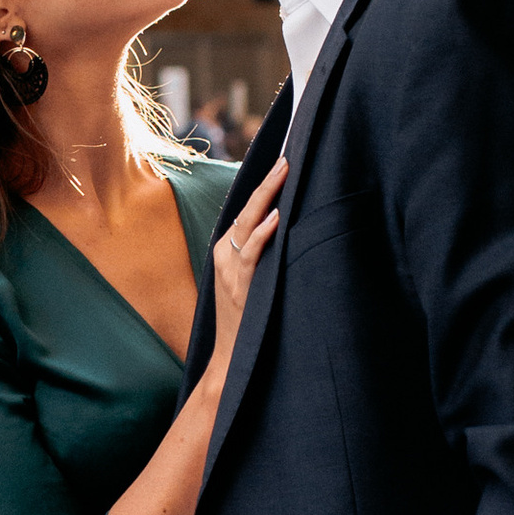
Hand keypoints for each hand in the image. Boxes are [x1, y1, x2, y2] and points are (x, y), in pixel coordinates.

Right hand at [206, 161, 285, 383]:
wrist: (233, 357)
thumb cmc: (248, 319)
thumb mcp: (251, 279)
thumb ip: (261, 254)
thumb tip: (287, 227)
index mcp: (226, 249)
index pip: (246, 209)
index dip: (264, 186)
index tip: (282, 162)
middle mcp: (224, 255)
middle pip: (247, 209)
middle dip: (268, 182)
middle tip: (288, 157)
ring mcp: (230, 271)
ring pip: (248, 224)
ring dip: (267, 196)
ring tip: (285, 172)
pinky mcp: (240, 287)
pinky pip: (251, 255)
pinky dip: (263, 235)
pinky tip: (276, 218)